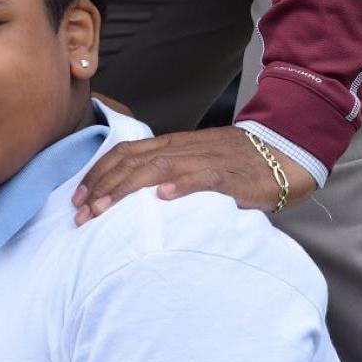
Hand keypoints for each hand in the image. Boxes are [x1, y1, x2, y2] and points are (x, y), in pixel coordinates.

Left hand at [71, 125, 317, 224]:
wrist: (283, 150)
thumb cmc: (238, 164)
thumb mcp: (196, 166)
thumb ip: (169, 176)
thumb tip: (137, 202)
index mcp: (172, 147)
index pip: (124, 153)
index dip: (98, 174)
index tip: (77, 199)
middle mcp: (182, 149)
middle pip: (131, 161)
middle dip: (101, 187)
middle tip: (80, 213)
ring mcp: (204, 159)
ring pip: (157, 168)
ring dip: (126, 189)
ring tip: (104, 209)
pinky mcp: (229, 175)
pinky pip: (202, 176)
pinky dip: (181, 185)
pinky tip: (162, 198)